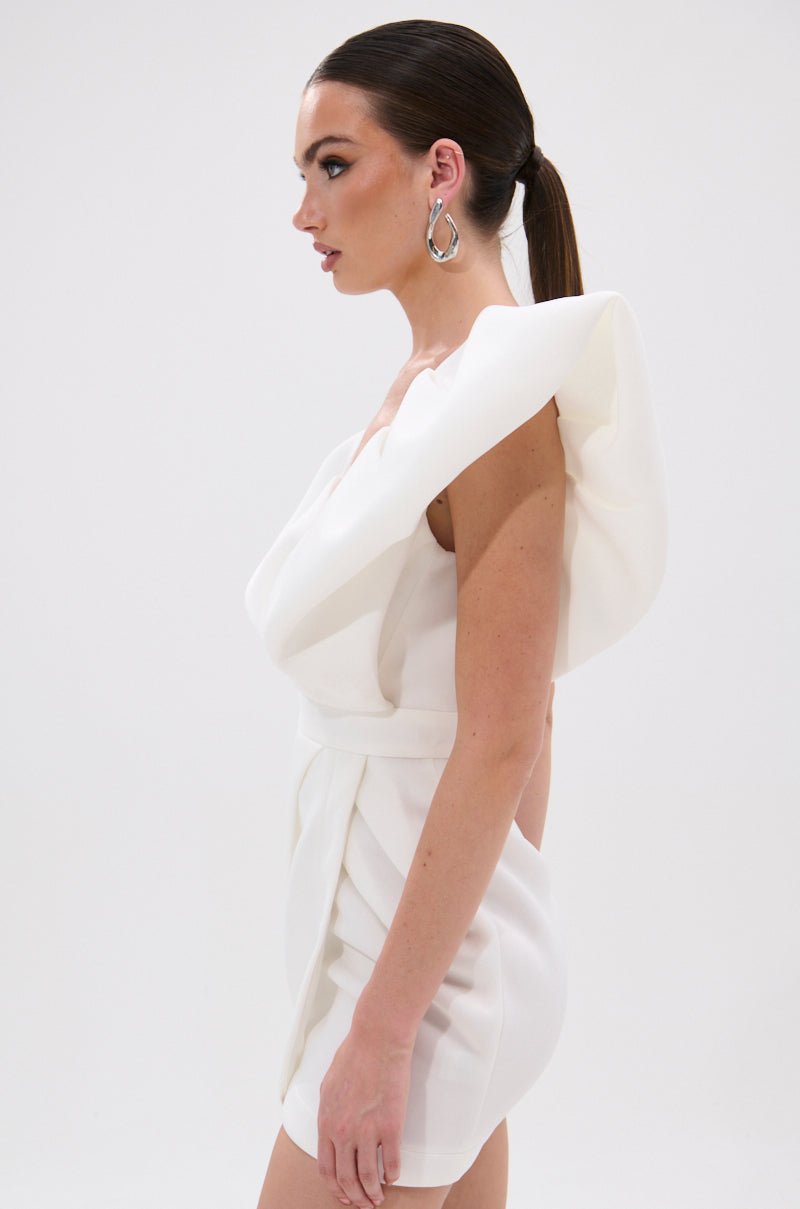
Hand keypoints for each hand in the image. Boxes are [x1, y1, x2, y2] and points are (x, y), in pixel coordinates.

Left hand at [317, 1018, 413, 1207]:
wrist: (376, 1039)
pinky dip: (393, 1175)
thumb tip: (330, 1130)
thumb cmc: (353, 1055)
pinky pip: (392, 1162)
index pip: (326, 1168)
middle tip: (364, 1204)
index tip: (344, 1194)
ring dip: (374, 1193)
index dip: (335, 1187)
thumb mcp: (327, 1086)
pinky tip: (394, 1177)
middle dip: (355, 1197)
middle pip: (346, 1179)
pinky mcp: (391, 1126)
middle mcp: (343, 1132)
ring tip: (379, 1198)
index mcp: (326, 1122)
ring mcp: (367, 1130)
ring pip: (368, 1177)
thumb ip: (328, 1113)